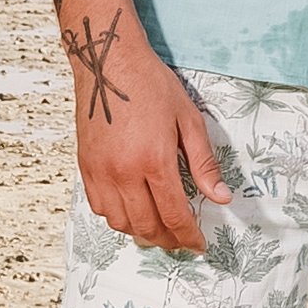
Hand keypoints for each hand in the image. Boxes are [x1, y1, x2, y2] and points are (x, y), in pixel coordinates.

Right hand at [65, 11, 224, 254]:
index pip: (173, 214)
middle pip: (146, 226)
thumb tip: (222, 197)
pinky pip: (99, 207)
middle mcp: (123, 172)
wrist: (108, 63)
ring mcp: (101, 171)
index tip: (198, 244)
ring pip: (120, 223)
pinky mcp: (85, 167)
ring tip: (158, 230)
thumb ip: (204, 163)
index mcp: (154, 160)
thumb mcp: (189, 119)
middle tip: (182, 241)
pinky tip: (132, 211)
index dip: (188, 235)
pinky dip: (117, 218)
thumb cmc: (150, 85)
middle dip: (168, 240)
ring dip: (141, 233)